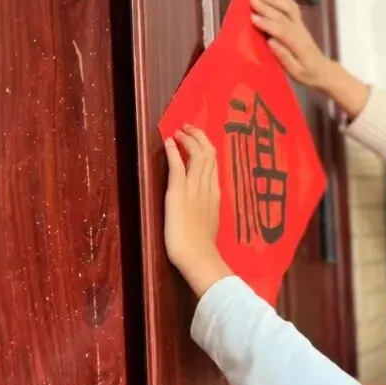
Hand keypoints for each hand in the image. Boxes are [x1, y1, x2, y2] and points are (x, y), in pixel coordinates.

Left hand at [164, 125, 231, 296]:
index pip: (214, 164)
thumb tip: (205, 202)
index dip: (206, 147)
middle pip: (208, 154)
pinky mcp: (178, 192)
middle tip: (189, 127)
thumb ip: (208, 208)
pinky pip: (178, 166)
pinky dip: (174, 151)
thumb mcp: (211, 222)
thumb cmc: (202, 247)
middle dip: (199, 137)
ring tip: (179, 131)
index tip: (199, 140)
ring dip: (187, 139)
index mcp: (215, 194)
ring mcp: (194, 188)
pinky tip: (170, 141)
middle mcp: (207, 187)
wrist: (197, 256)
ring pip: (197, 155)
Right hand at [250, 0, 335, 87]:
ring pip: (288, 8)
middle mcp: (300, 31)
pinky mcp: (300, 24)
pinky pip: (293, 8)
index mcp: (298, 45)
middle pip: (282, 15)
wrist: (324, 70)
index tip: (252, 17)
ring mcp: (300, 26)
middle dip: (266, 6)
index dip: (266, 23)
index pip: (281, 31)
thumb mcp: (296, 72)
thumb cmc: (308, 74)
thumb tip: (271, 42)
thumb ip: (284, 57)